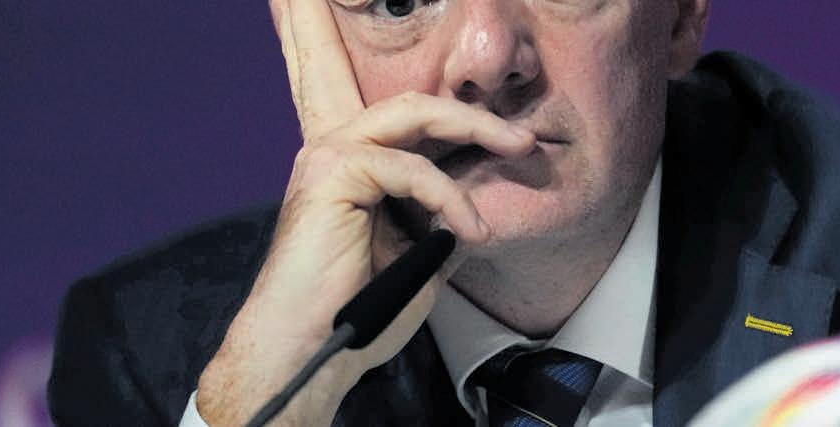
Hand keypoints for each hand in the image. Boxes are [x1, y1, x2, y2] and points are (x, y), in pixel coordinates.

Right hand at [194, 0, 534, 424]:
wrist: (314, 348)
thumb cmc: (358, 309)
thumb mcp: (420, 256)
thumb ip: (444, 219)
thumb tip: (485, 201)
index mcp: (358, 166)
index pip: (413, 122)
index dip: (466, 119)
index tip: (517, 142)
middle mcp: (339, 150)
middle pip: (418, 105)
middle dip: (478, 115)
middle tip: (525, 139)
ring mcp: (332, 156)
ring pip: (416, 117)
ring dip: (476, 133)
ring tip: (518, 157)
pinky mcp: (333, 173)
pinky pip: (410, 168)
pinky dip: (448, 196)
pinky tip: (469, 228)